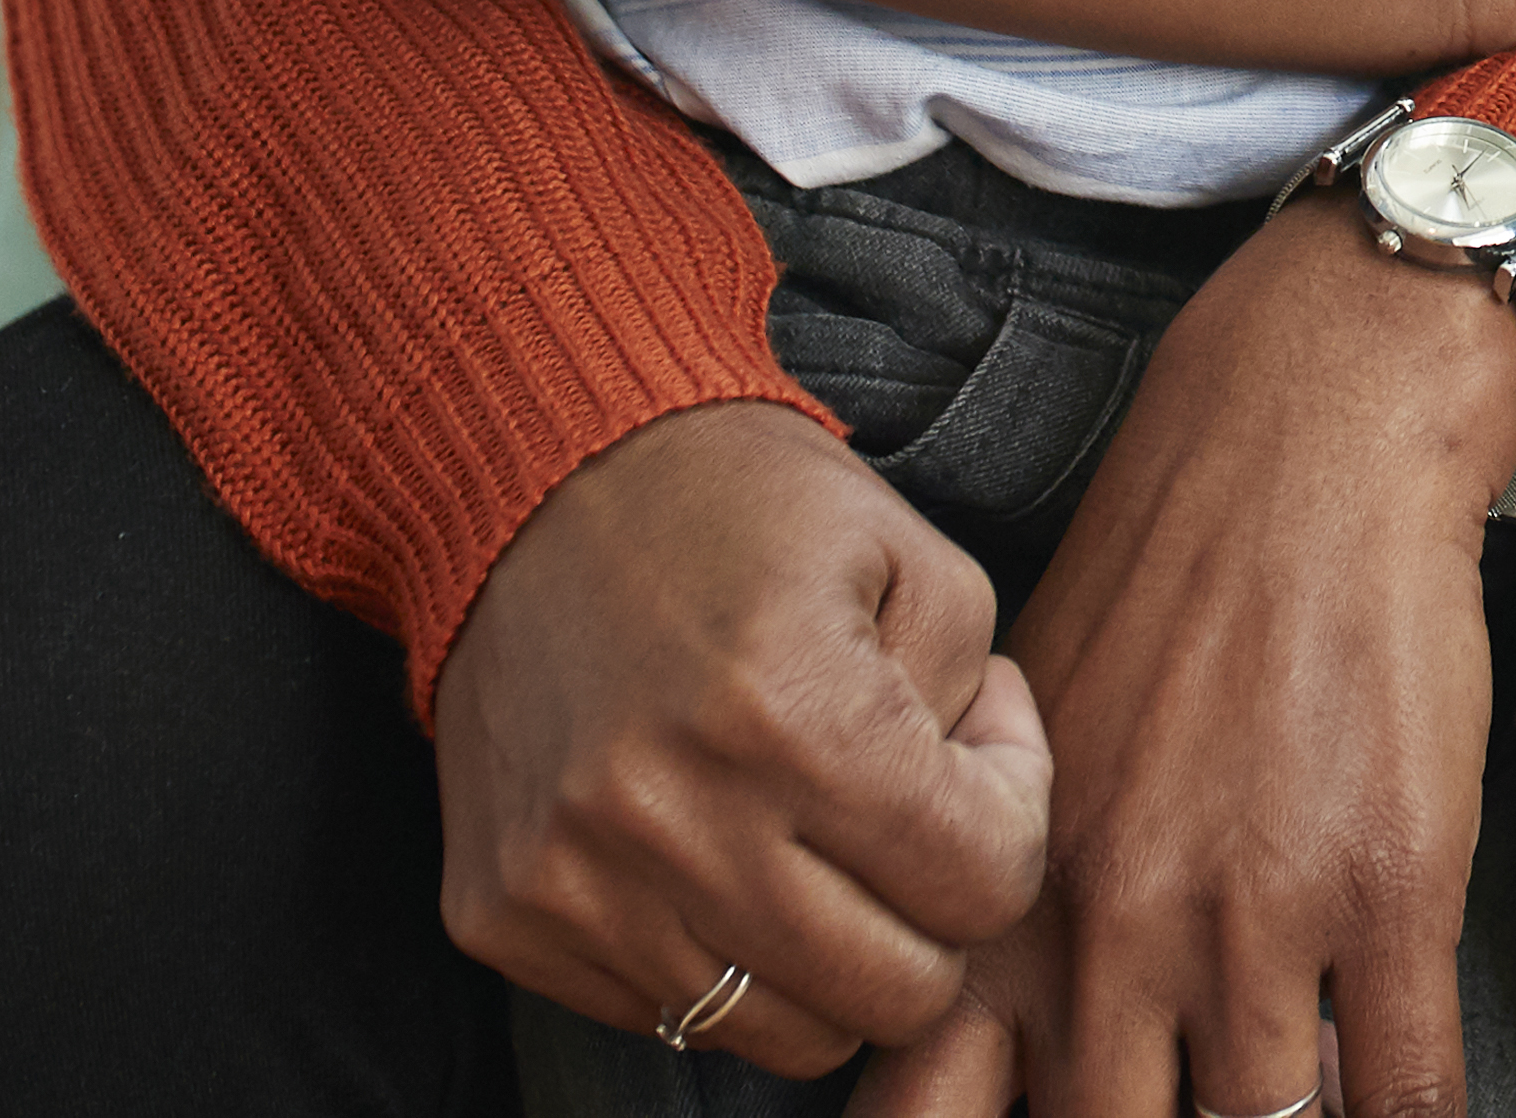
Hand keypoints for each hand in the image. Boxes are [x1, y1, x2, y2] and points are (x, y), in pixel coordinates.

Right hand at [433, 399, 1055, 1081]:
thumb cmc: (749, 512)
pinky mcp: (503, 917)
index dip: (1013, 819)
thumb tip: (984, 817)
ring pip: (782, 1036)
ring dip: (826, 956)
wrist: (538, 480)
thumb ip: (984, 704)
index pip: (983, 888)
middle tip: (906, 818)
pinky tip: (710, 847)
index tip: (973, 754)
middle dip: (932, 915)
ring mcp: (574, 883)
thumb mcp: (918, 560)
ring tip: (810, 839)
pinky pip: (661, 1015)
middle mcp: (673, 819)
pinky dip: (713, 956)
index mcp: (792, 714)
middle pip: (894, 997)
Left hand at [854, 193, 1515, 1117]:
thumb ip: (1016, 906)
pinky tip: (1409, 1108)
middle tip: (1197, 1095)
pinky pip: (1411, 1091)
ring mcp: (1258, 917)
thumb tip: (1015, 1050)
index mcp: (1008, 900)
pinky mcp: (1394, 890)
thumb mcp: (1033, 752)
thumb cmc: (1169, 584)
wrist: (1305, 440)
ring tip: (1308, 1089)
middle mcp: (1116, 929)